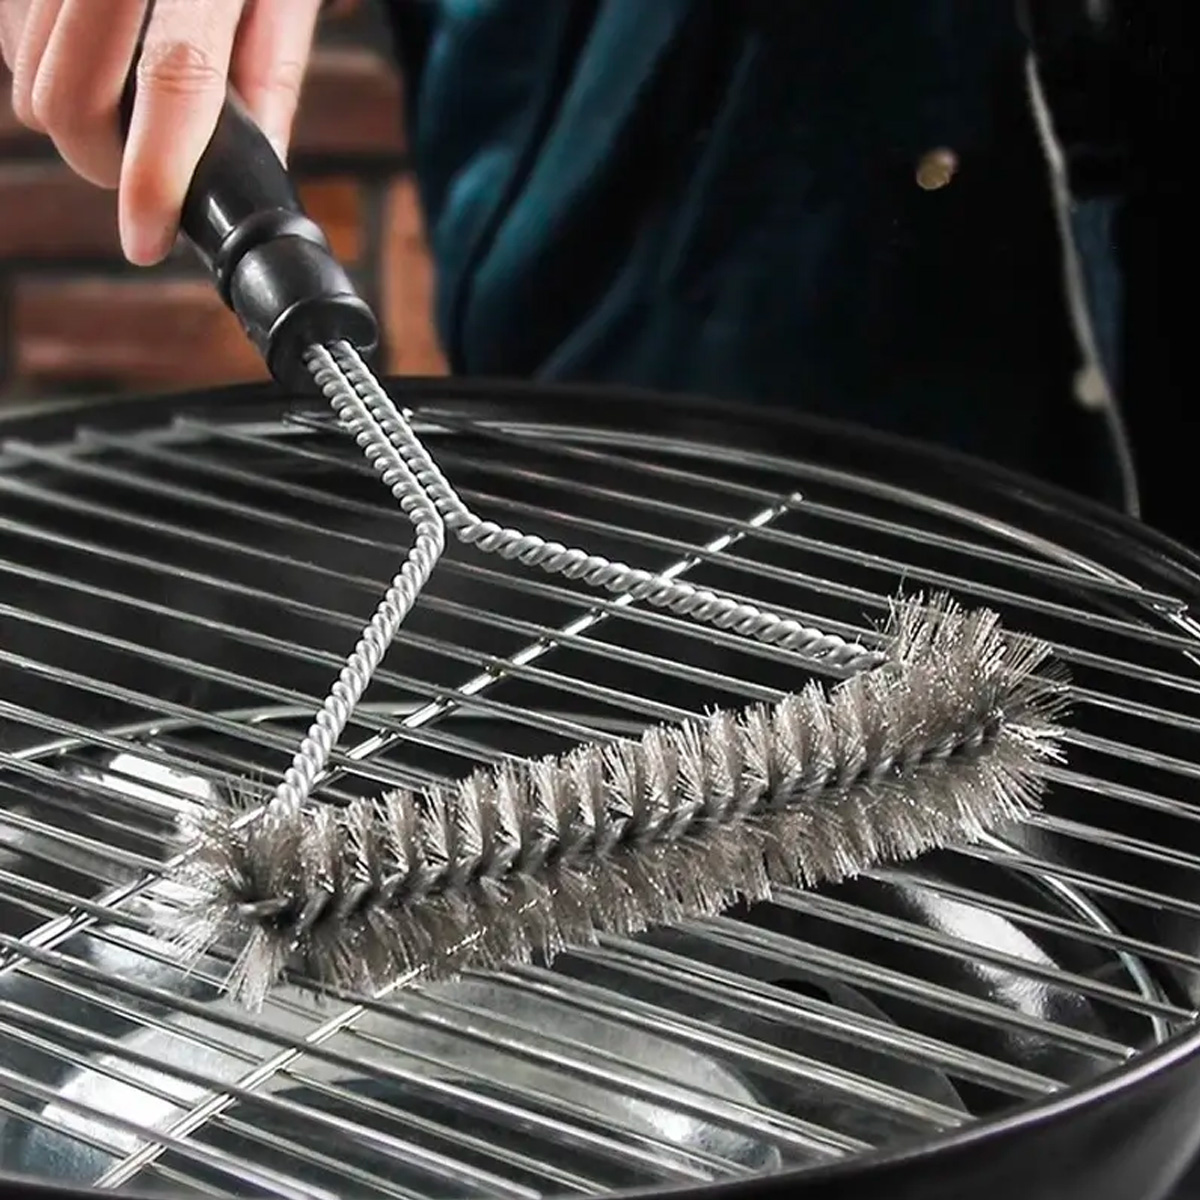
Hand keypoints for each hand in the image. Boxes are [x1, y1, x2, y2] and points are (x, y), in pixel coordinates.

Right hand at [0, 0, 323, 263]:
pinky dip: (45, 64)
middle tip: (143, 177)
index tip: (146, 239)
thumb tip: (256, 161)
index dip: (155, 174)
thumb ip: (269, 69)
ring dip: (76, 114)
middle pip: (67, 93)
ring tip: (131, 98)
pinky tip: (94, 53)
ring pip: (25, 70)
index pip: (177, 77)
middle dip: (102, 161)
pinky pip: (6, 32)